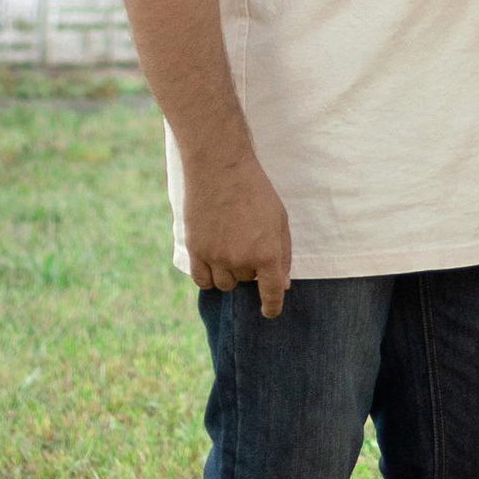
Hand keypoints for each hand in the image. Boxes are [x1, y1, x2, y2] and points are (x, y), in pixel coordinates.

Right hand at [182, 152, 293, 315]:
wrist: (219, 166)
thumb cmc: (255, 190)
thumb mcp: (280, 219)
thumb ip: (283, 254)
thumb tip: (283, 285)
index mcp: (267, 253)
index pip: (271, 293)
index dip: (272, 306)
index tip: (269, 311)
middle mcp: (241, 260)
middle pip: (247, 282)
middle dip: (250, 268)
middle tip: (247, 240)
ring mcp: (216, 256)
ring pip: (225, 283)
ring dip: (230, 272)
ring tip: (230, 245)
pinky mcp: (195, 250)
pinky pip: (202, 280)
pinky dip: (209, 275)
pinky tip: (213, 260)